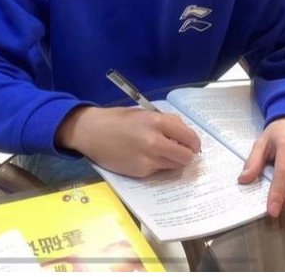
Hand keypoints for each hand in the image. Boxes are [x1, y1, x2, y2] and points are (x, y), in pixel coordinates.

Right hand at [56, 106, 200, 177]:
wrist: (91, 132)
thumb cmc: (118, 119)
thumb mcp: (144, 113)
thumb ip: (165, 122)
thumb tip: (184, 133)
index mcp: (157, 122)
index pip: (189, 137)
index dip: (194, 143)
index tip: (192, 145)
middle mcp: (155, 142)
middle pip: (186, 156)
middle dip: (187, 154)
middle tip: (182, 152)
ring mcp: (148, 159)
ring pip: (175, 166)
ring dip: (173, 161)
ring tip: (162, 153)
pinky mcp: (140, 172)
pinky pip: (159, 170)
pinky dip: (158, 165)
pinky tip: (146, 157)